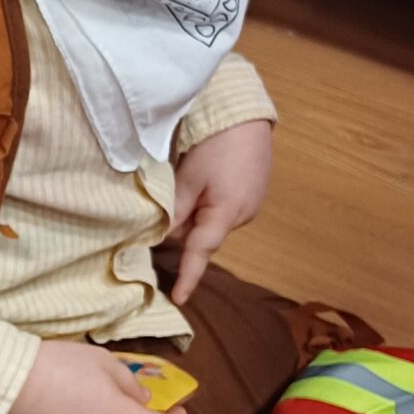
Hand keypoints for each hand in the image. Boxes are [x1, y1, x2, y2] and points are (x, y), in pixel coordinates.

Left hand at [169, 118, 272, 306]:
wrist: (244, 114)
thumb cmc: (215, 143)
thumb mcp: (187, 179)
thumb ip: (175, 211)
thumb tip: (164, 237)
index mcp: (228, 214)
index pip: (202, 253)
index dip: (189, 277)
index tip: (179, 300)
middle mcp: (243, 215)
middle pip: (202, 236)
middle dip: (182, 228)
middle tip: (162, 205)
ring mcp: (250, 203)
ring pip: (210, 222)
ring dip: (194, 213)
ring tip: (185, 184)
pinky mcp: (250, 192)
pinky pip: (221, 208)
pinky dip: (206, 202)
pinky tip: (201, 180)